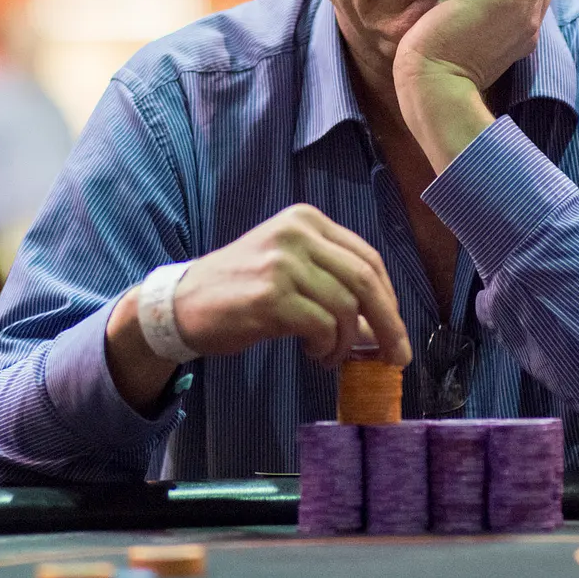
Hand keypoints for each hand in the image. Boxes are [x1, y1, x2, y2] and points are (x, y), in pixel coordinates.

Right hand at [175, 204, 411, 367]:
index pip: (367, 258)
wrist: (181, 303)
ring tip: (330, 355)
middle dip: (388, 323)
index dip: (389, 298)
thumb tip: (381, 324)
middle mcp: (297, 234)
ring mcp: (283, 263)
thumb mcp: (288, 267)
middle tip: (396, 357)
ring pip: (344, 308)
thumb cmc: (239, 289)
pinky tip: (313, 354)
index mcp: (306, 220)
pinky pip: (321, 327)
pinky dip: (326, 347)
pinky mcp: (270, 296)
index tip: (396, 329)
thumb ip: (332, 281)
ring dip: (345, 342)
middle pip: (364, 280)